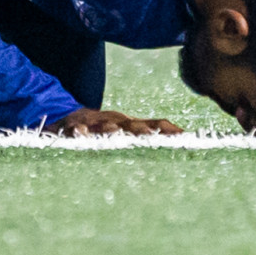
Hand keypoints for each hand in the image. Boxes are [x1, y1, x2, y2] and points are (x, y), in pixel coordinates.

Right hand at [47, 107, 182, 136]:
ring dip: (109, 129)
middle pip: (129, 125)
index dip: (166, 129)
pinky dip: (77, 132)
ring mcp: (94, 124)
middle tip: (150, 136)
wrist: (72, 118)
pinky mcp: (74, 128)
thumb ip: (154, 131)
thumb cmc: (107, 127)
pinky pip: (75, 130)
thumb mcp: (130, 128)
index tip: (182, 136)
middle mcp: (114, 122)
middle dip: (140, 130)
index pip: (152, 124)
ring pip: (102, 126)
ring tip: (114, 132)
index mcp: (130, 123)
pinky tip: (79, 135)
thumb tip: (183, 134)